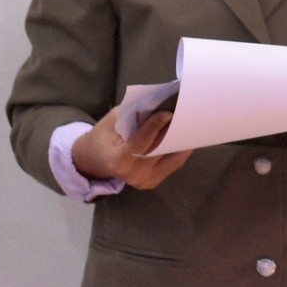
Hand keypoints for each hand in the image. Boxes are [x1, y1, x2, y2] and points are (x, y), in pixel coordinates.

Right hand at [72, 108, 193, 189]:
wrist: (96, 159)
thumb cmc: (103, 136)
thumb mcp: (112, 120)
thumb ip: (134, 114)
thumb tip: (159, 104)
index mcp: (117, 160)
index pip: (140, 143)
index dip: (154, 127)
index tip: (168, 112)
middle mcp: (132, 174)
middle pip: (159, 150)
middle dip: (173, 131)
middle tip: (186, 113)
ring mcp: (145, 181)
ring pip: (171, 158)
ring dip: (181, 140)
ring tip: (190, 122)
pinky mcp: (154, 181)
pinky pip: (173, 163)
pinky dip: (180, 149)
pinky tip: (186, 134)